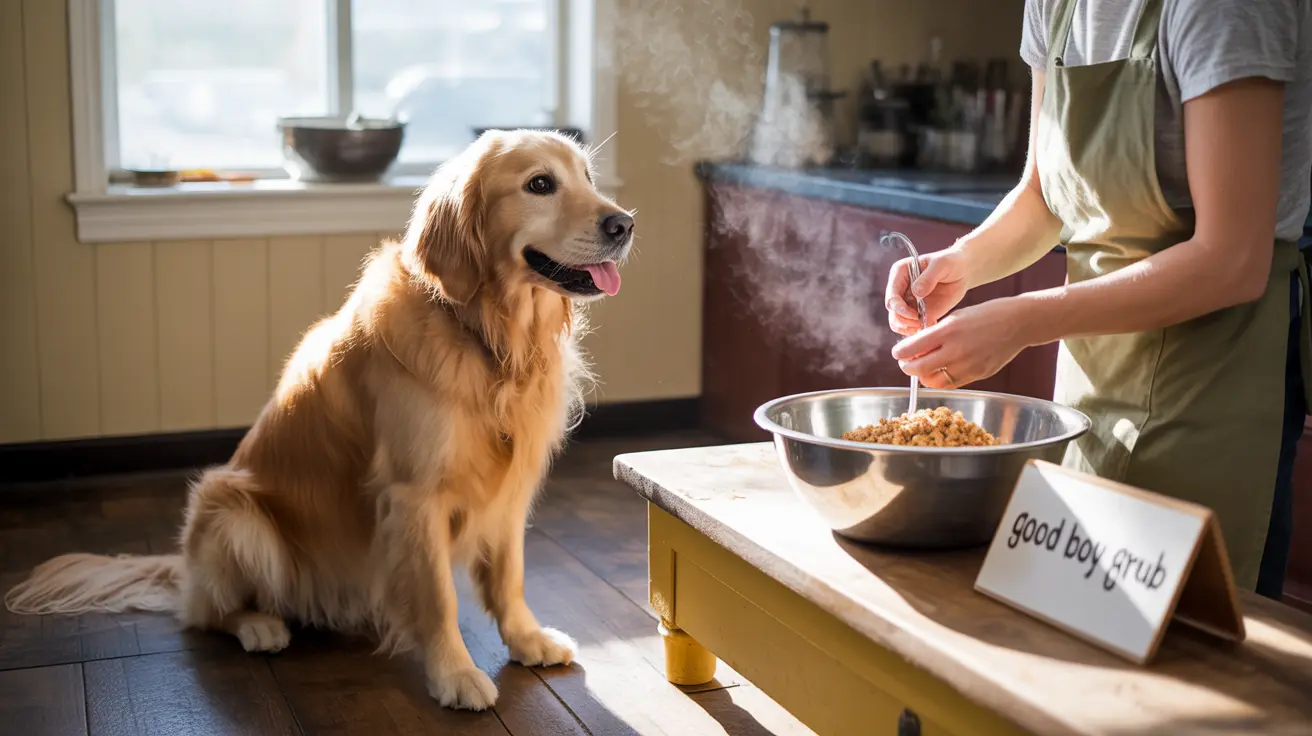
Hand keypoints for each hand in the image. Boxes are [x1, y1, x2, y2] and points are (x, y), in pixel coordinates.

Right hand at [885, 247, 971, 335]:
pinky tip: (932, 326)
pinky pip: (911, 327)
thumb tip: (916, 292)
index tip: (914, 314)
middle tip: (920, 323)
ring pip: (898, 322)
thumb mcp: (942, 264)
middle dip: (904, 320)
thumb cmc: (951, 262)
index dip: (898, 307)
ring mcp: (908, 303)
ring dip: (908, 328)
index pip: (891, 295)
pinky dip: (918, 331)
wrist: (962, 271)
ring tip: (924, 327)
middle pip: (893, 311)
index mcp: (900, 273)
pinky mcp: (917, 313)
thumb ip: (928, 277)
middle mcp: (900, 289)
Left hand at [890, 297, 1033, 388]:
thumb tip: (914, 348)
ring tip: (923, 368)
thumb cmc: (985, 315)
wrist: (1018, 322)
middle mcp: (956, 350)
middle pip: (918, 369)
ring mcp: (967, 365)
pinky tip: (940, 370)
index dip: (900, 353)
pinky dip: (940, 379)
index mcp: (948, 331)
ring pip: (933, 381)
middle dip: (907, 367)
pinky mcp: (977, 375)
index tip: (898, 353)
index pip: (911, 349)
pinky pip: (951, 383)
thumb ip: (935, 333)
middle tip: (906, 363)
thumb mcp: (955, 317)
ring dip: (923, 376)